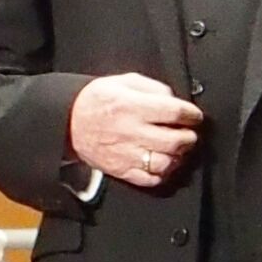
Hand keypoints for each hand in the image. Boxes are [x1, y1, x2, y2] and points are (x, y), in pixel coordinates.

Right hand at [66, 72, 202, 188]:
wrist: (66, 121)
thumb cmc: (98, 100)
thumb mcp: (124, 82)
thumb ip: (153, 88)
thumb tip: (175, 99)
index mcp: (132, 106)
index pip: (175, 112)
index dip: (192, 114)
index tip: (194, 115)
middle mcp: (131, 132)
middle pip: (175, 141)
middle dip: (189, 137)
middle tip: (188, 133)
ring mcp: (126, 154)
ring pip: (166, 163)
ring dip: (178, 157)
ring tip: (176, 149)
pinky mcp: (121, 170)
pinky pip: (150, 179)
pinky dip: (162, 173)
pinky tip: (162, 161)